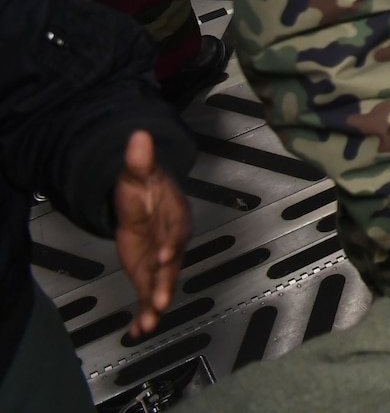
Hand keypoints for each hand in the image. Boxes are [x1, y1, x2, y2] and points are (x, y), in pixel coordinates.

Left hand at [114, 130, 188, 337]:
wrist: (147, 201)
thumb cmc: (146, 189)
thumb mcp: (138, 174)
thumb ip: (139, 160)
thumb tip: (138, 136)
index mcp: (173, 219)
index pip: (174, 233)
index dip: (169, 245)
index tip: (162, 256)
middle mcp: (170, 243)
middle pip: (171, 265)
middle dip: (165, 283)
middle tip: (159, 300)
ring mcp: (160, 261)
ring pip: (161, 285)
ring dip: (155, 304)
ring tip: (147, 322)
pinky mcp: (150, 274)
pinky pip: (149, 295)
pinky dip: (145, 313)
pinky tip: (138, 329)